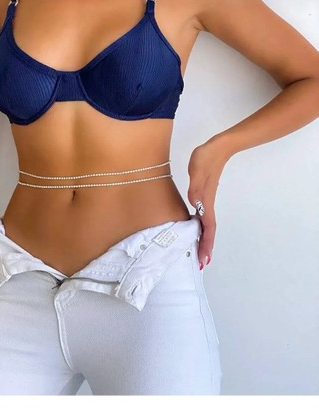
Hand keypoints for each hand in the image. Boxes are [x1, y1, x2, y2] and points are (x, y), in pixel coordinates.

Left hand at [187, 139, 230, 268]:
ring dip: (204, 240)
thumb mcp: (197, 169)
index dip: (205, 243)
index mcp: (205, 200)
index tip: (204, 258)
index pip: (207, 227)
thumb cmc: (207, 157)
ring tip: (201, 254)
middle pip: (208, 230)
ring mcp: (206, 200)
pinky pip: (204, 218)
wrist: (218, 148)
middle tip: (202, 264)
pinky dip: (202, 229)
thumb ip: (195, 186)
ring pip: (206, 225)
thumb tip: (194, 203)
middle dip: (206, 248)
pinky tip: (197, 231)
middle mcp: (207, 203)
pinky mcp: (204, 196)